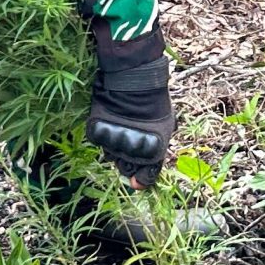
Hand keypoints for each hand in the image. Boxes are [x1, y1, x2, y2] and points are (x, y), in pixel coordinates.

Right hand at [89, 54, 174, 189]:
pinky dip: (105, 136)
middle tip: (129, 145)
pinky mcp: (99, 133)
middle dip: (128, 161)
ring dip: (116, 147)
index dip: (142, 180)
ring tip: (121, 128)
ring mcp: (114, 143)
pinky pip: (101, 142)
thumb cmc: (154, 100)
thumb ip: (158, 144)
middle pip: (126, 167)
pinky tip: (111, 123)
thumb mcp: (165, 124)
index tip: (137, 183)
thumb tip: (150, 162)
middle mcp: (132, 151)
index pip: (147, 176)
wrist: (134, 81)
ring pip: (112, 155)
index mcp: (153, 151)